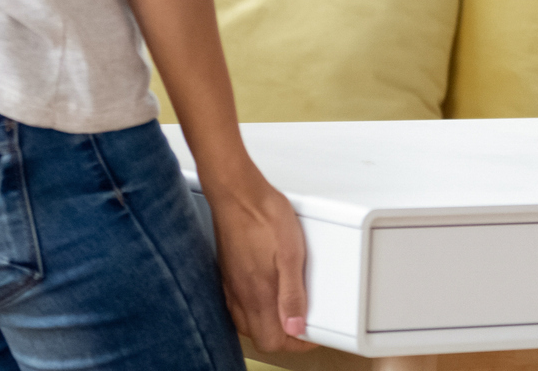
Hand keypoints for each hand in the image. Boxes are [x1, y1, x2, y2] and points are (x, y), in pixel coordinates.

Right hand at [207, 171, 313, 353]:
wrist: (237, 192)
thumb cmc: (264, 215)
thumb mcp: (292, 253)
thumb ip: (292, 294)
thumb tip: (296, 326)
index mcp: (258, 294)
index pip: (272, 341)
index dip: (295, 345)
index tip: (310, 334)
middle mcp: (241, 294)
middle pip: (258, 336)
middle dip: (281, 338)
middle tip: (301, 325)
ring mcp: (231, 284)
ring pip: (245, 323)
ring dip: (266, 324)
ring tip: (285, 312)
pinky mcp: (227, 271)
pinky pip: (236, 305)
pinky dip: (253, 309)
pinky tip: (262, 295)